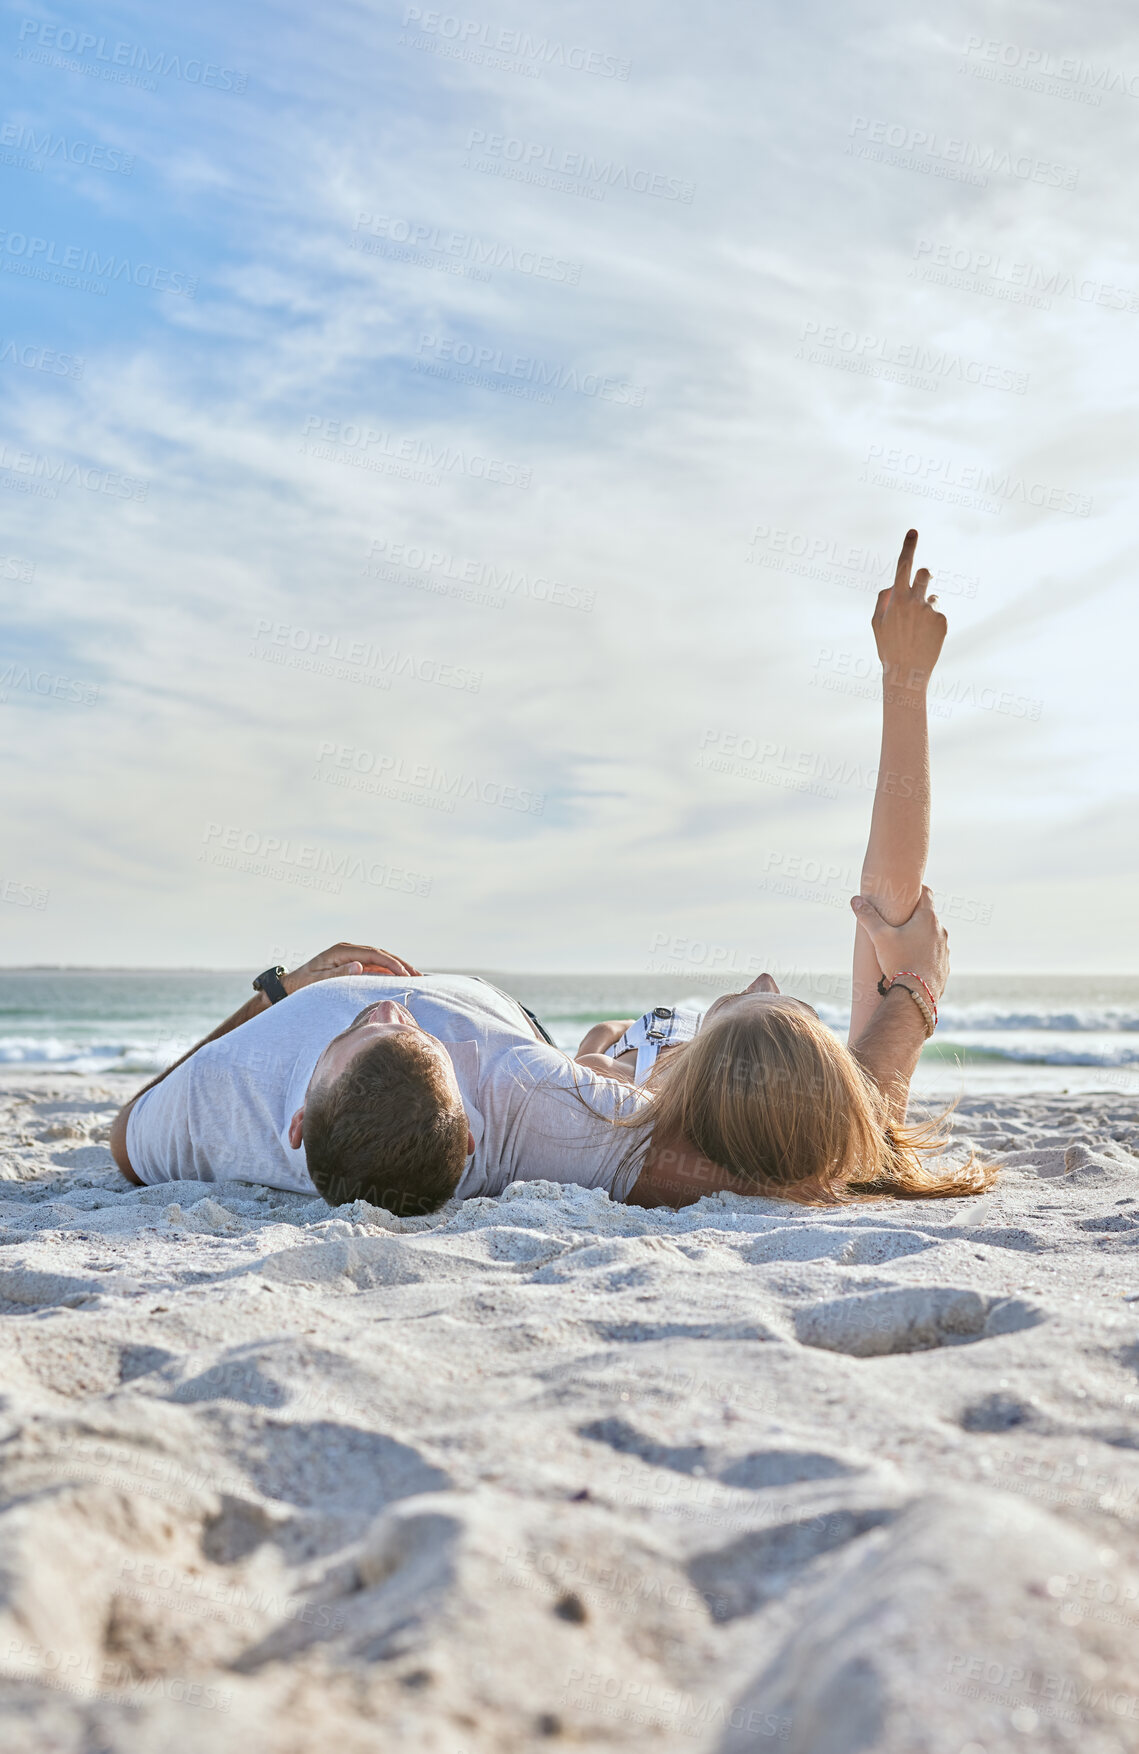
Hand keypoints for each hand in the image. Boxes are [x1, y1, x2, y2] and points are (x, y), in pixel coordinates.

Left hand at [282, 942, 421, 993]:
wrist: (290, 987)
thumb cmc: (302, 985)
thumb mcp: (317, 981)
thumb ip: (337, 974)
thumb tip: (359, 966)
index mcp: (341, 950)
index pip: (373, 954)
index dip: (391, 963)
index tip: (405, 974)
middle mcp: (348, 950)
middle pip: (381, 954)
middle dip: (401, 964)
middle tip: (418, 976)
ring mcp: (351, 956)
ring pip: (381, 959)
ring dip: (398, 967)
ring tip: (416, 977)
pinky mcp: (353, 964)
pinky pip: (375, 966)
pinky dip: (389, 972)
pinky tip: (401, 979)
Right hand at [850, 885, 948, 1000]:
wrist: (916, 994)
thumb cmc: (899, 961)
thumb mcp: (879, 936)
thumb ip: (868, 916)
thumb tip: (855, 900)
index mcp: (927, 919)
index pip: (927, 893)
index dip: (916, 889)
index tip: (906, 891)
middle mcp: (940, 931)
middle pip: (928, 916)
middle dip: (915, 916)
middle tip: (898, 920)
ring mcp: (944, 949)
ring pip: (932, 936)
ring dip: (920, 936)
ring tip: (903, 944)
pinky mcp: (944, 966)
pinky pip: (934, 955)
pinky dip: (925, 954)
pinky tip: (912, 962)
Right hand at [871, 529, 947, 693]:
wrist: (907, 672)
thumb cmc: (888, 647)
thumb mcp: (876, 623)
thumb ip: (883, 600)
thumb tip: (893, 585)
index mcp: (897, 599)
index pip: (903, 566)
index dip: (908, 547)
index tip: (913, 531)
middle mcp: (915, 601)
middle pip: (924, 574)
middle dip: (923, 576)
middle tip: (923, 582)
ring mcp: (930, 611)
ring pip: (930, 598)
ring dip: (925, 607)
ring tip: (916, 629)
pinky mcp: (942, 621)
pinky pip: (937, 614)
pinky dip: (931, 623)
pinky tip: (924, 638)